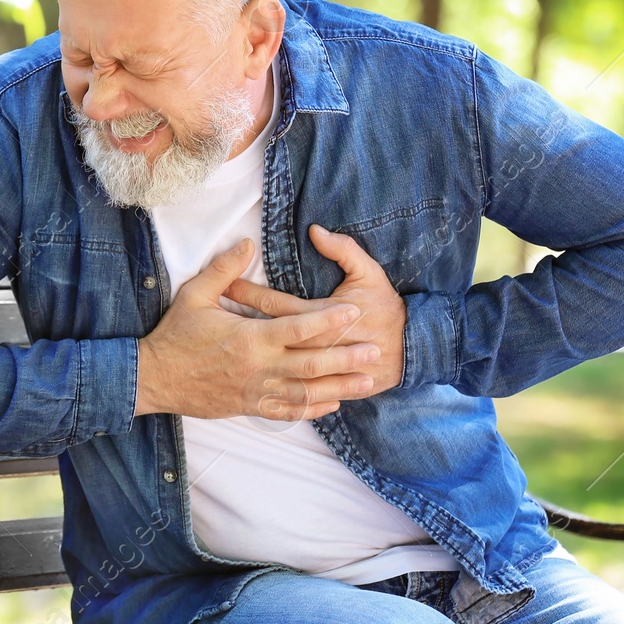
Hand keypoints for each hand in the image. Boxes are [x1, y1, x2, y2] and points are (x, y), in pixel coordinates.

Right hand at [135, 237, 379, 421]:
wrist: (154, 379)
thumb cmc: (174, 336)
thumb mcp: (194, 296)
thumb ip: (223, 270)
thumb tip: (247, 244)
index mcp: (249, 339)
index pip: (298, 328)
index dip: (328, 320)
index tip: (353, 312)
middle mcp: (258, 368)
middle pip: (312, 364)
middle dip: (346, 357)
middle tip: (374, 350)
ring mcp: (256, 392)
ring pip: (307, 392)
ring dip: (340, 387)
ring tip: (366, 382)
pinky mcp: (250, 407)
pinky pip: (288, 412)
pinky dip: (313, 409)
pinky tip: (332, 403)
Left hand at [221, 224, 406, 398]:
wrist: (412, 350)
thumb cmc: (386, 310)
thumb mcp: (370, 274)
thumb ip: (344, 250)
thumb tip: (315, 231)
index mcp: (326, 316)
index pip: (278, 305)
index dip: (250, 294)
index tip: (226, 284)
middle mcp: (319, 346)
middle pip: (270, 334)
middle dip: (240, 321)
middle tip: (211, 311)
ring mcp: (322, 371)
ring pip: (276, 365)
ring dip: (248, 355)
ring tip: (220, 346)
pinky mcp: (325, 388)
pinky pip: (292, 391)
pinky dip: (269, 385)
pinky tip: (247, 380)